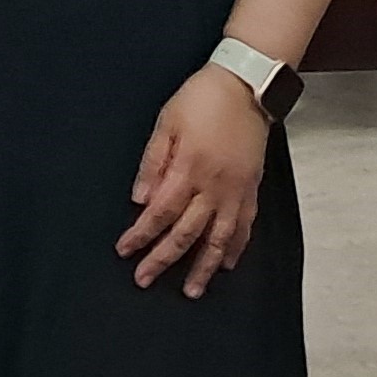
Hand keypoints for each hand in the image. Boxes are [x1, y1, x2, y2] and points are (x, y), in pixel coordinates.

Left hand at [117, 66, 269, 298]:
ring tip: (191, 291)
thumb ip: (153, 162)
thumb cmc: (201, 99)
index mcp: (188, 168)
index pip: (159, 212)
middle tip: (144, 279)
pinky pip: (245, 227)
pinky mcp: (251, 189)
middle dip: (163, 259)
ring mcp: (235, 191)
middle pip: (185, 233)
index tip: (125, 250)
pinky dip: (236, 248)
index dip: (141, 234)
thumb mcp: (167, 122)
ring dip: (204, 268)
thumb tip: (139, 200)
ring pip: (219, 239)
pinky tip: (228, 264)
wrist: (246, 85)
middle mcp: (213, 186)